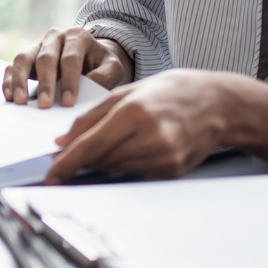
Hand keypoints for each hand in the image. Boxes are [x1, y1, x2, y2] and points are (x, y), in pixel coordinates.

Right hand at [4, 27, 131, 107]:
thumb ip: (106, 75)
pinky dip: (9, 81)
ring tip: (20, 102)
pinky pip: (11, 66)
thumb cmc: (102, 65)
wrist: (91, 58)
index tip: (67, 102)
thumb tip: (89, 86)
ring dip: (20, 80)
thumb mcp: (113, 67)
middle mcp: (54, 37)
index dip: (69, 80)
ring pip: (23, 58)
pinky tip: (10, 97)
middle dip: (45, 83)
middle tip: (44, 105)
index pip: (71, 58)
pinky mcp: (25, 58)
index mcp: (77, 36)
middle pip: (46, 58)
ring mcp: (36, 46)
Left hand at [42, 69, 235, 182]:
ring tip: (125, 137)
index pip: (90, 146)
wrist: (216, 104)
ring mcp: (165, 158)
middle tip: (89, 142)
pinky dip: (129, 163)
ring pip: (117, 169)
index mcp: (134, 113)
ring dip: (108, 159)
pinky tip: (142, 145)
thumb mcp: (125, 93)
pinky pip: (136, 174)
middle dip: (87, 155)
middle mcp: (151, 137)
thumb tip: (62, 142)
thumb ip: (90, 117)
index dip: (66, 163)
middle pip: (101, 160)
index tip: (51, 175)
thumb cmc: (169, 93)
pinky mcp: (173, 171)